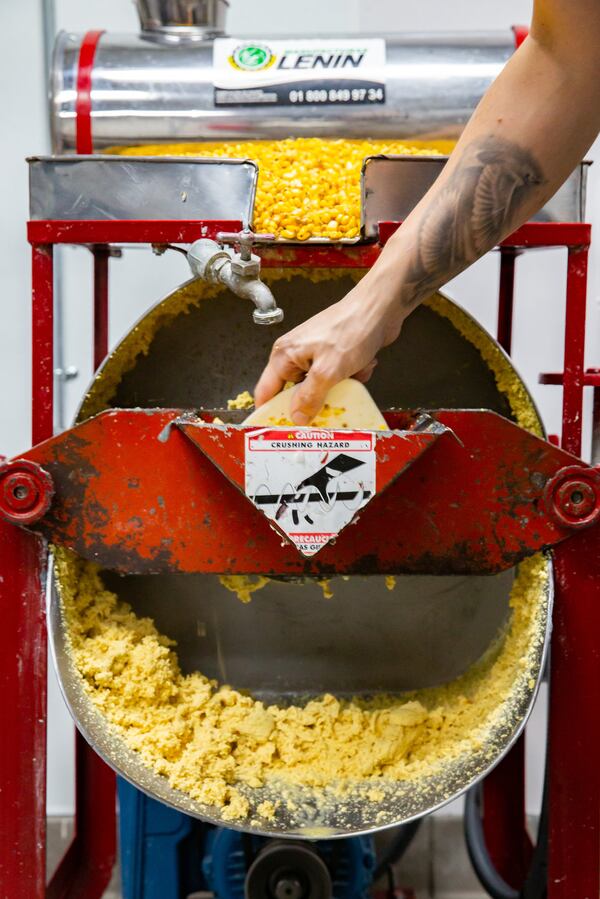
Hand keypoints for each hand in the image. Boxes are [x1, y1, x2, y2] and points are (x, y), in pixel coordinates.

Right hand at [254, 278, 404, 423]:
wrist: (381, 309)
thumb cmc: (351, 329)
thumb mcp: (328, 371)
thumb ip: (309, 397)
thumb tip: (296, 418)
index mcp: (284, 356)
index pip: (266, 392)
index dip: (270, 413)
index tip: (278, 432)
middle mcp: (296, 356)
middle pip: (296, 394)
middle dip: (315, 402)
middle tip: (329, 412)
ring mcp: (316, 355)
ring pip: (321, 388)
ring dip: (338, 388)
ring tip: (352, 376)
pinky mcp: (335, 356)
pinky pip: (337, 379)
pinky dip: (350, 377)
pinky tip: (362, 365)